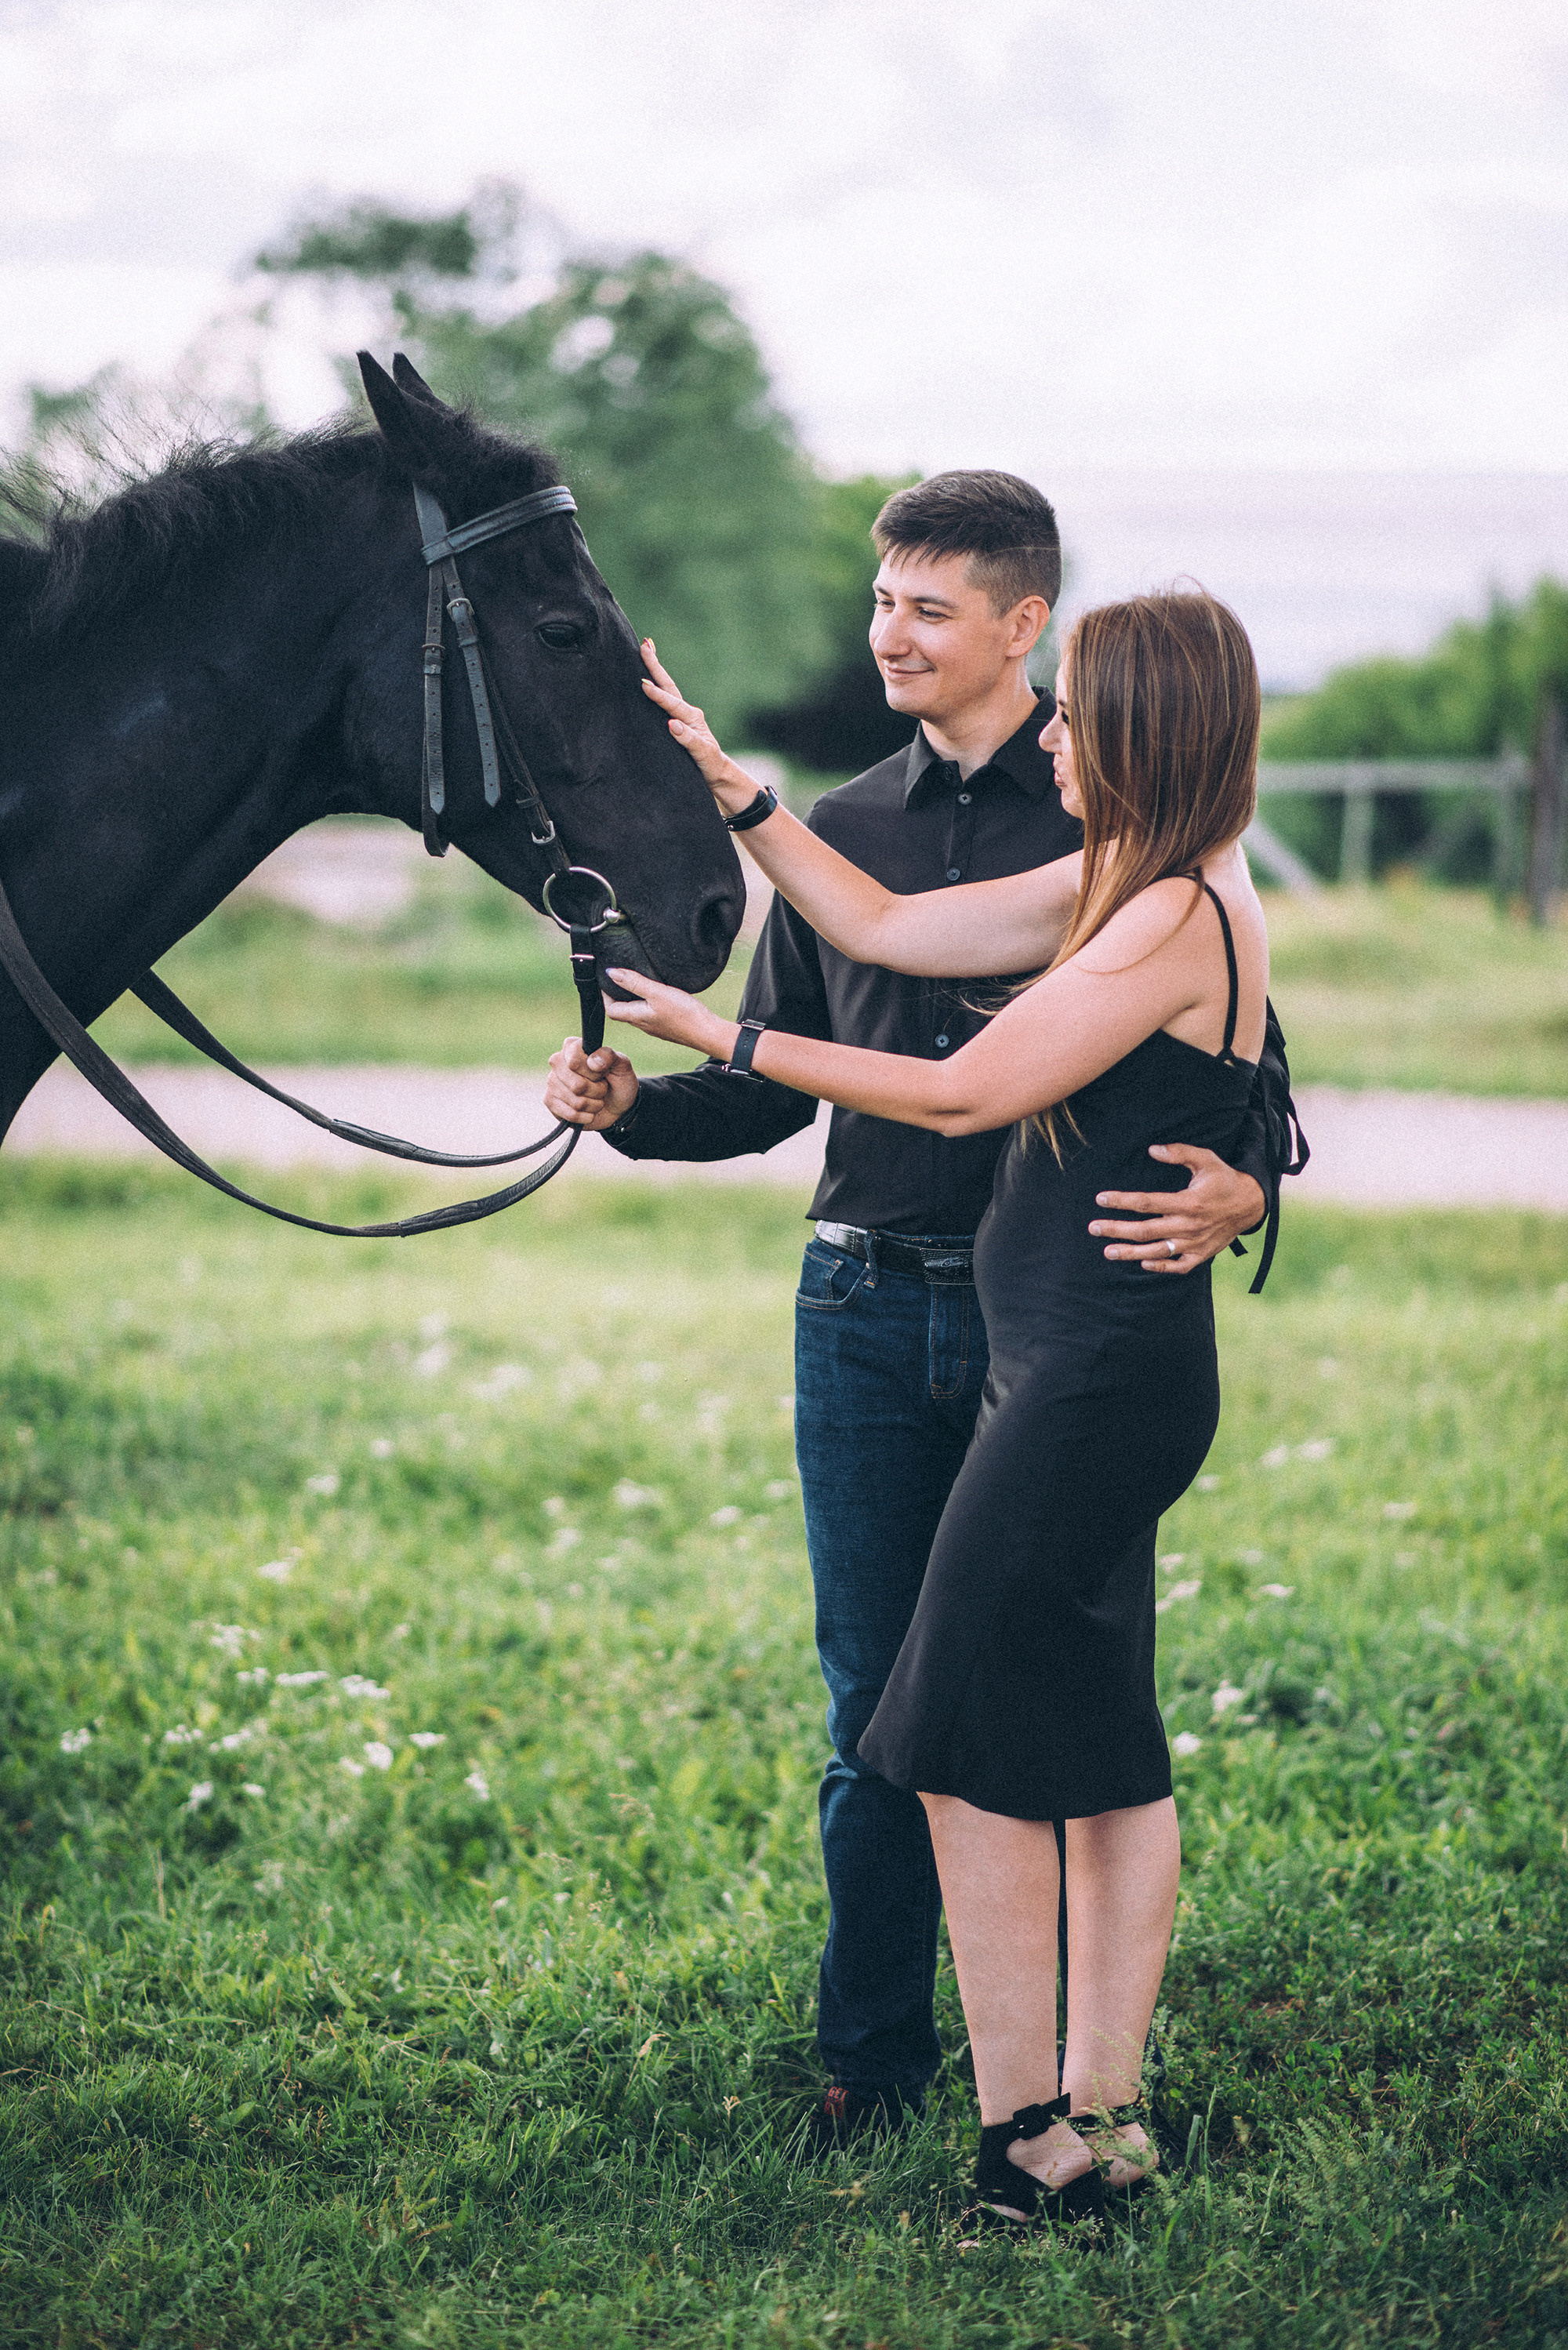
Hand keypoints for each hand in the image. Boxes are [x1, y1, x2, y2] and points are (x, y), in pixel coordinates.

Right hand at [544, 1037, 639, 1130]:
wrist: (618, 1106)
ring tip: (597, 1098)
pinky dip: (587, 1116)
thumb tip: (592, 1062)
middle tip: (602, 1087)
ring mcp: (552, 1082)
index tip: (602, 1072)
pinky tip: (589, 1111)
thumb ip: (610, 1057)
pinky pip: (571, 1114)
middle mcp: (558, 1062)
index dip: (594, 1072)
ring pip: (576, 1102)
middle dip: (597, 1090)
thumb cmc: (618, 1081)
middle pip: (577, 1085)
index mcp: (572, 1046)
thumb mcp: (622, 1066)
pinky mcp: (550, 1101)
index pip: (575, 1061)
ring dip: (594, 1104)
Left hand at [604, 967, 737, 1060]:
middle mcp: (643, 1025)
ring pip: (637, 1012)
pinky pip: (650, 1014)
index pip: (611, 1010)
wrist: (708, 1033)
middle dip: (618, 995)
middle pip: (622, 1011)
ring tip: (639, 982)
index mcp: (637, 1017)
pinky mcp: (667, 1026)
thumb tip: (611, 974)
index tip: (608, 979)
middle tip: (622, 977)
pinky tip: (658, 995)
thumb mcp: (656, 992)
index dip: (605, 995)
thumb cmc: (684, 1014)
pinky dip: (648, 1003)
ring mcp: (655, 1027)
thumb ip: (634, 982)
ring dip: (633, 998)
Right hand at [639, 639, 759, 817]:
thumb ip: (687, 740)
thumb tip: (672, 724)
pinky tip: (646, 677)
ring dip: (655, 670)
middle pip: (668, 685)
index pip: (671, 703)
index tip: (643, 684)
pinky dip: (655, 685)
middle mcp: (687, 713)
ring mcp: (682, 715)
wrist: (716, 773)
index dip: (657, 694)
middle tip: (644, 644)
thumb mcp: (701, 754)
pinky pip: (664, 700)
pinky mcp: (677, 721)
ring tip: (645, 650)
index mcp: (692, 718)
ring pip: (666, 688)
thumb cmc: (709, 765)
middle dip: (655, 665)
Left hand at [1088, 1144, 1265, 1274]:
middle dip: (1116, 1230)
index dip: (1121, 1201)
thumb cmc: (1224, 1178)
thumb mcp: (1206, 1159)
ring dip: (1130, 1254)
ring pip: (1157, 1252)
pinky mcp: (1202, 1255)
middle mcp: (1188, 1225)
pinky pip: (1178, 1266)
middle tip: (1093, 1228)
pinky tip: (1142, 1264)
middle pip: (1145, 1231)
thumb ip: (1179, 1152)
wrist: (1252, 1204)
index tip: (1101, 1199)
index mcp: (1188, 1202)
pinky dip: (1160, 1267)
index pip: (1147, 1202)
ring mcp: (1195, 1243)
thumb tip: (1152, 1149)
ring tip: (1108, 1252)